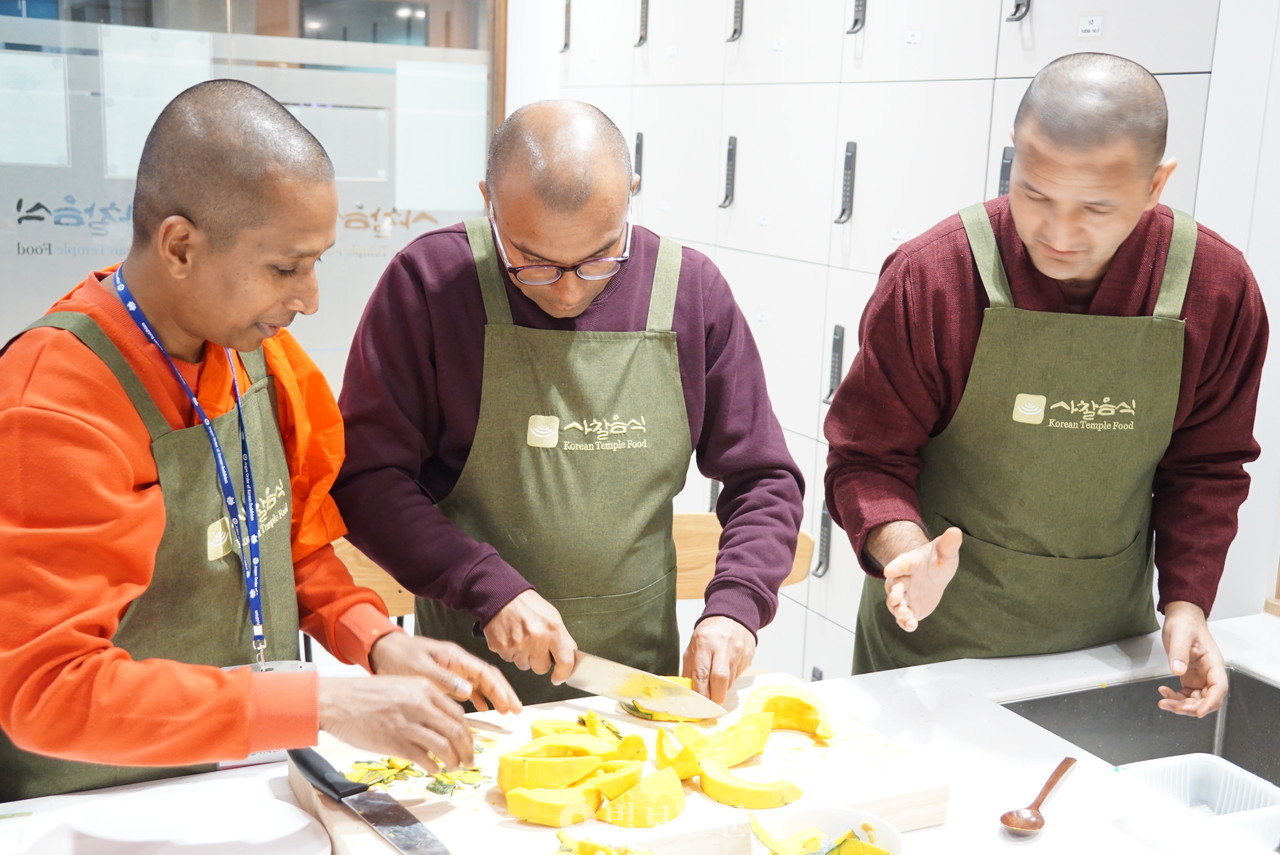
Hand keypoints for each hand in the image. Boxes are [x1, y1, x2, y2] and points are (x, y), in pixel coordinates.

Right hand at [317, 675, 473, 770]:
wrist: (337, 700)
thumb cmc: (365, 695)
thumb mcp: (401, 687)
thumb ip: (423, 700)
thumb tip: (442, 721)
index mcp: (424, 689)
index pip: (458, 713)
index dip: (467, 732)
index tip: (468, 742)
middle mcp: (420, 705)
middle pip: (457, 731)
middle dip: (467, 749)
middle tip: (469, 760)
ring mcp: (408, 725)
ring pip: (444, 747)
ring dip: (453, 760)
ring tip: (453, 767)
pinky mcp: (395, 742)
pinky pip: (424, 758)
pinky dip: (433, 767)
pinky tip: (433, 769)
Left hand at [369, 631, 521, 713]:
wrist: (382, 650)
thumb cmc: (398, 657)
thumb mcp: (419, 668)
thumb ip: (444, 679)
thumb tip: (469, 690)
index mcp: (454, 657)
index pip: (485, 672)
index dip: (500, 689)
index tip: (510, 704)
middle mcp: (457, 662)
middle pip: (488, 677)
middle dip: (504, 693)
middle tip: (516, 710)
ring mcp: (453, 670)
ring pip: (480, 683)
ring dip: (494, 696)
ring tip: (506, 712)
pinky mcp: (446, 678)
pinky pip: (468, 688)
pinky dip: (478, 698)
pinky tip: (482, 709)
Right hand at [482, 589, 577, 685]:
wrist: (502, 596)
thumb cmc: (526, 604)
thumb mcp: (552, 616)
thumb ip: (562, 637)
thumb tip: (569, 653)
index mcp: (552, 629)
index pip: (565, 661)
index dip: (563, 673)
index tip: (559, 677)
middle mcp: (536, 638)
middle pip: (541, 668)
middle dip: (539, 660)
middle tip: (536, 646)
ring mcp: (517, 644)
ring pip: (524, 666)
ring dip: (524, 656)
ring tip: (522, 638)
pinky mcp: (501, 648)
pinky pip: (509, 660)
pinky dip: (510, 652)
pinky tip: (511, 637)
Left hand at [682, 615, 755, 703]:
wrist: (733, 616)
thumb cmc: (709, 633)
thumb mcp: (694, 645)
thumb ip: (690, 668)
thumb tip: (687, 691)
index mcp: (704, 642)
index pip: (702, 673)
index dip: (700, 693)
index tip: (696, 705)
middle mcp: (723, 647)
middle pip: (720, 679)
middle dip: (714, 697)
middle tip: (708, 704)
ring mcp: (738, 652)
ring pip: (729, 681)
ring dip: (721, 689)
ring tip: (714, 685)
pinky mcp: (748, 657)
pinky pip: (737, 676)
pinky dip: (729, 681)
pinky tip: (725, 674)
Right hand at [882, 526, 961, 630]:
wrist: (934, 574)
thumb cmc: (937, 559)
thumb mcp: (945, 551)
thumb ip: (948, 543)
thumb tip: (956, 531)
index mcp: (909, 563)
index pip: (901, 563)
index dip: (895, 566)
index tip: (889, 570)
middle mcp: (902, 580)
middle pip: (893, 586)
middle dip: (894, 593)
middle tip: (898, 597)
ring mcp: (904, 595)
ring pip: (895, 604)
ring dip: (898, 610)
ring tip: (906, 615)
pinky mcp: (909, 608)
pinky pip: (903, 618)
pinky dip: (905, 622)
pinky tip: (912, 626)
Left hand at [1157, 601, 1227, 717]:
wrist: (1181, 617)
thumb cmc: (1186, 623)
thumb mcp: (1180, 635)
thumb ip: (1179, 652)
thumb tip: (1178, 670)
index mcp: (1213, 663)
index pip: (1218, 688)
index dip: (1210, 702)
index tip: (1199, 712)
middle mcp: (1209, 672)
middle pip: (1208, 698)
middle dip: (1192, 707)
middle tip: (1173, 707)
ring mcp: (1200, 676)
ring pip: (1196, 700)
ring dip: (1182, 705)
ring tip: (1164, 702)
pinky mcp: (1190, 677)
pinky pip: (1186, 694)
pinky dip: (1176, 697)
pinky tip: (1164, 692)